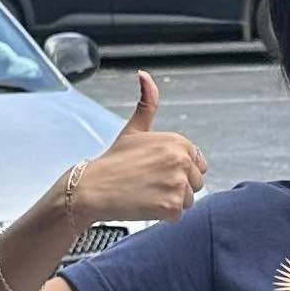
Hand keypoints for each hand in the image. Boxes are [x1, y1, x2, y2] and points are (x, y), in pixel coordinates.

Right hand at [71, 71, 206, 224]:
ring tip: (146, 193)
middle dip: (176, 187)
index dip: (178, 171)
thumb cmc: (113, 161)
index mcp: (178, 142)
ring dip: (170, 202)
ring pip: (188, 200)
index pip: (198, 164)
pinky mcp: (171, 206)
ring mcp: (177, 184)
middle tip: (149, 183)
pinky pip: (178, 215)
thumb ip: (147, 103)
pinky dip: (163, 215)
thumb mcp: (134, 129)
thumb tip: (144, 75)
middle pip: (196, 184)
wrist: (91, 189)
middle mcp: (181, 160)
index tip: (156, 170)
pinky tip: (145, 204)